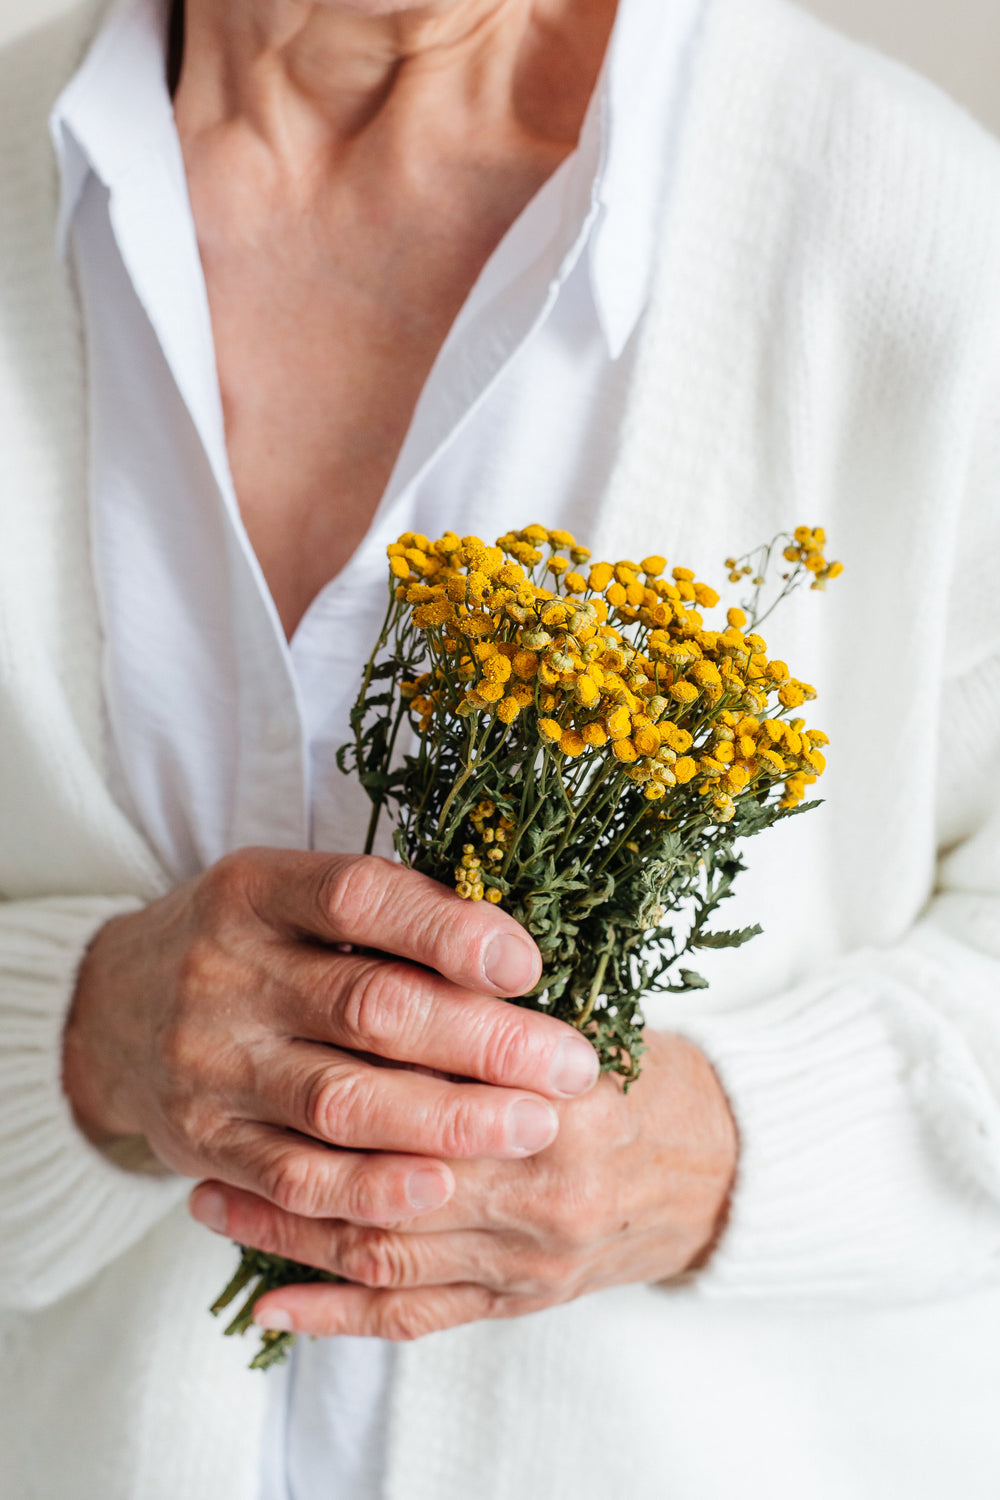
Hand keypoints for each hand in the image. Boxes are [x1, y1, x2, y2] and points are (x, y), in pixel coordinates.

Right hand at [62, 848, 600, 1227]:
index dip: (450, 930)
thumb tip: (517, 956)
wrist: (111, 1011)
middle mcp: (225, 972)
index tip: (530, 965)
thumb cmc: (244, 945)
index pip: (360, 899)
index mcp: (256, 890)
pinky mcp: (204, 1142)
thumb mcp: (290, 897)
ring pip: (341, 1100)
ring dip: (449, 1120)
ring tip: (533, 1127)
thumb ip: (386, 917)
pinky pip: (295, 1178)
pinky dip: (372, 1188)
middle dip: (485, 1040)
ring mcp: (209, 1062)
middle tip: (570, 1067)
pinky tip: (441, 1187)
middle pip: (369, 1006)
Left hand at [189, 1031, 736, 1338]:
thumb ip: (495, 1005)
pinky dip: (336, 1314)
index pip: (438, 1078)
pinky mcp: (517, 1302)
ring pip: (385, 1248)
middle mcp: (543, 1188)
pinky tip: (270, 1305)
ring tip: (212, 1201)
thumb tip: (385, 957)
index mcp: (565, 1099)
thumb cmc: (647, 1077)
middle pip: (394, 1169)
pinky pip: (413, 1316)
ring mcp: (528, 1258)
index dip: (352, 1056)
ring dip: (289, 1230)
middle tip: (211, 1121)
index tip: (278, 1028)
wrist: (721, 1172)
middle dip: (296, 1148)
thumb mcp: (587, 1014)